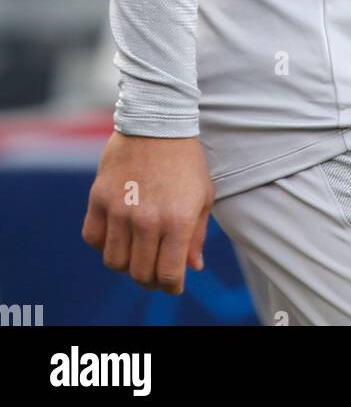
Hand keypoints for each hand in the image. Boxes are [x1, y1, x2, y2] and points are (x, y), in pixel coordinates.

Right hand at [82, 131, 214, 293]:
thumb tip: (192, 268)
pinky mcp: (99, 197)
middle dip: (148, 278)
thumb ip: (196, 235)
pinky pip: (92, 238)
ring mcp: (120, 209)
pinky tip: (116, 234)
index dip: (171, 286)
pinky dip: (102, 243)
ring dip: (125, 263)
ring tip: (135, 251)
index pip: (168, 275)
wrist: (158, 120)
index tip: (172, 284)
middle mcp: (147, 219)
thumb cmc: (185, 160)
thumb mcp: (203, 195)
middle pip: (139, 273)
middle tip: (154, 269)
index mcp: (178, 220)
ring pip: (113, 261)